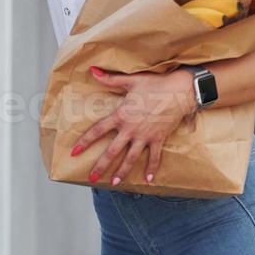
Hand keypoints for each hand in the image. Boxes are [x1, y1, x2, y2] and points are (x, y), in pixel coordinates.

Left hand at [71, 65, 198, 186]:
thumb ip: (110, 79)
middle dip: (101, 166)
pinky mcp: (158, 139)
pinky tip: (149, 180)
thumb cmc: (155, 84)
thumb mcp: (131, 80)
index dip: (85, 141)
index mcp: (121, 115)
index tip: (74, 152)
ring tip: (114, 183)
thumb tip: (92, 70)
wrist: (179, 91)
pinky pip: (154, 157)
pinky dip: (152, 168)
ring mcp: (145, 136)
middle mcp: (131, 129)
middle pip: (112, 151)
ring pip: (131, 158)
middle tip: (92, 178)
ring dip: (122, 171)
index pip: (98, 130)